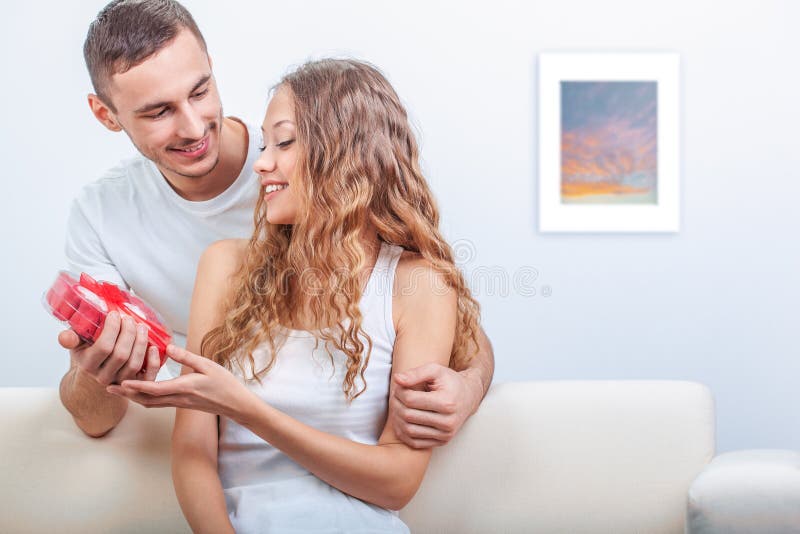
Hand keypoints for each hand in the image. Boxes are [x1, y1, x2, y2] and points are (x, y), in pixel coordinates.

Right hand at [59, 311, 159, 385]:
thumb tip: (64, 336)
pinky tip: (153, 346)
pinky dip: (153, 360)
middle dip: (128, 333)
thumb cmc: (89, 353)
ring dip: (141, 343)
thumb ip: (70, 339)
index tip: (115, 314)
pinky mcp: (136, 385)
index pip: (104, 347)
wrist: (97, 373)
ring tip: (141, 327)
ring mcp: (120, 382)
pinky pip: (148, 376)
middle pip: (121, 355)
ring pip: (134, 364)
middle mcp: (104, 376)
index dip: (112, 329)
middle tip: (129, 319)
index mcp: (88, 365)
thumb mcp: (77, 344)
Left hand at [106, 345, 255, 421]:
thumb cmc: (224, 383)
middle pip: (146, 400)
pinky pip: (158, 403)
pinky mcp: (181, 404)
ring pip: (150, 403)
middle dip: (127, 395)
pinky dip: (145, 397)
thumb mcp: (208, 365)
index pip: (155, 389)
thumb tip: (167, 347)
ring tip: (120, 389)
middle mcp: (178, 398)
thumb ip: (186, 357)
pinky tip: (140, 390)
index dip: (137, 386)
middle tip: (109, 388)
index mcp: (184, 387)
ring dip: (133, 397)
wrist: (235, 404)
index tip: (121, 383)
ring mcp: (179, 403)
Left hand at [390, 363, 481, 448]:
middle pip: (408, 416)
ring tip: (398, 407)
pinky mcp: (442, 442)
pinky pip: (415, 443)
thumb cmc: (450, 382)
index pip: (411, 400)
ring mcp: (445, 434)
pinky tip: (402, 421)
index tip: (399, 386)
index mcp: (447, 403)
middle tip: (395, 396)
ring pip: (409, 430)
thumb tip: (397, 379)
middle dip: (396, 404)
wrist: (468, 397)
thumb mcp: (436, 370)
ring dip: (397, 419)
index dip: (399, 392)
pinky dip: (404, 433)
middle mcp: (448, 422)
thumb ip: (416, 373)